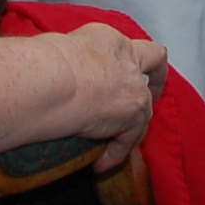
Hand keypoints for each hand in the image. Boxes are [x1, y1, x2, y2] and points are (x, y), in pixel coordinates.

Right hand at [55, 22, 165, 170]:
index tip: (119, 67)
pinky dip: (115, 153)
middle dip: (157, 78)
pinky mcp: (133, 116)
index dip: (124, 58)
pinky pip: (128, 139)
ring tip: (115, 143)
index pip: (124, 46)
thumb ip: (72, 59)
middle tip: (151, 92)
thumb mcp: (61, 47)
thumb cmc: (47, 62)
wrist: (56, 81)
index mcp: (108, 40)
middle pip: (156, 62)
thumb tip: (58, 69)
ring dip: (132, 127)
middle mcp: (127, 60)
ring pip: (145, 109)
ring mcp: (135, 89)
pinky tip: (100, 163)